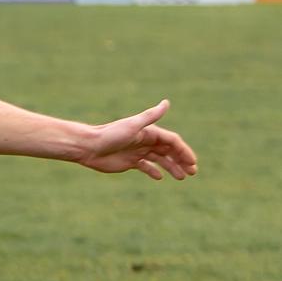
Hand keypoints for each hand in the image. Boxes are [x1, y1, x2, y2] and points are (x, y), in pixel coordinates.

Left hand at [77, 99, 197, 179]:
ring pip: (160, 160)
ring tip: (181, 178)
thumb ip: (151, 116)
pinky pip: (145, 167)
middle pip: (169, 151)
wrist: (88, 146)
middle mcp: (145, 141)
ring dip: (171, 167)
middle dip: (182, 160)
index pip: (172, 142)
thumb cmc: (110, 135)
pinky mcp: (129, 162)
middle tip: (192, 173)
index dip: (184, 151)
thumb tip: (167, 102)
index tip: (193, 163)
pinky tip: (159, 177)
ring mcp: (137, 152)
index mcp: (149, 133)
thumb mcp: (133, 125)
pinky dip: (153, 171)